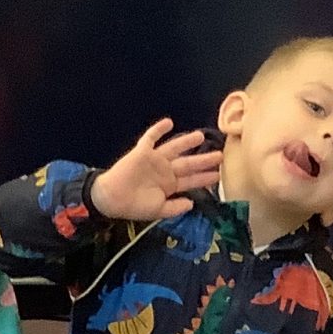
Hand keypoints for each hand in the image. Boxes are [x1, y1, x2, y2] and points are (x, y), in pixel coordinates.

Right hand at [89, 119, 224, 223]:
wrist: (112, 199)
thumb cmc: (135, 206)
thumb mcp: (159, 211)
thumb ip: (176, 207)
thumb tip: (192, 204)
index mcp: (170, 185)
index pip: (191, 180)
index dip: (205, 178)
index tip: (219, 175)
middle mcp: (165, 170)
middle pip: (188, 163)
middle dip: (204, 160)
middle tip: (220, 155)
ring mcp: (155, 160)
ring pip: (174, 148)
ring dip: (187, 142)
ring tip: (201, 136)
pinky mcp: (142, 152)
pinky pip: (150, 138)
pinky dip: (158, 130)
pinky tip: (169, 123)